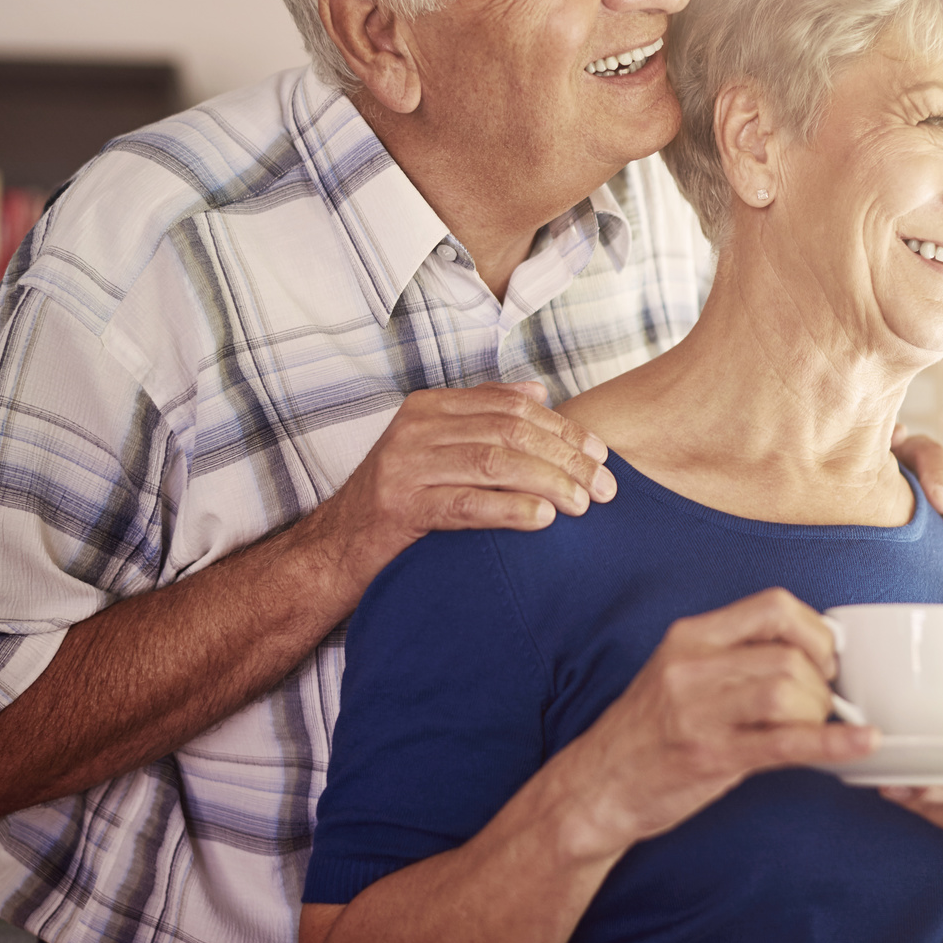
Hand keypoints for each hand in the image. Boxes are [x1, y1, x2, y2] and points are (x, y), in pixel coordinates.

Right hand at [310, 381, 616, 591]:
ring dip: (549, 483)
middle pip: (510, 432)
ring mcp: (405, 464)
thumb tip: (538, 390)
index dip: (565, 430)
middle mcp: (417, 427)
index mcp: (431, 406)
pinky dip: (510, 509)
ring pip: (494, 463)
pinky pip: (465, 503)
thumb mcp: (438, 449)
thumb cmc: (400, 502)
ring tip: (584, 505)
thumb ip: (483, 416)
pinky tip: (543, 520)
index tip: (602, 456)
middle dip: (566, 459)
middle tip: (606, 488)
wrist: (335, 551)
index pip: (513, 408)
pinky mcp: (400, 506)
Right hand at [555, 588, 877, 858]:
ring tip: (814, 728)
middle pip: (789, 654)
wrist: (597, 785)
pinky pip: (786, 743)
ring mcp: (698, 711)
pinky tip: (863, 743)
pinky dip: (834, 744)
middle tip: (823, 704)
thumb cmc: (647, 731)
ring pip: (789, 693)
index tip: (826, 657)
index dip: (816, 630)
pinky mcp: (710, 756)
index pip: (774, 606)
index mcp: (691, 635)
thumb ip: (736, 656)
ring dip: (819, 714)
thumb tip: (811, 653)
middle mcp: (692, 665)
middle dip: (823, 682)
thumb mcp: (681, 672)